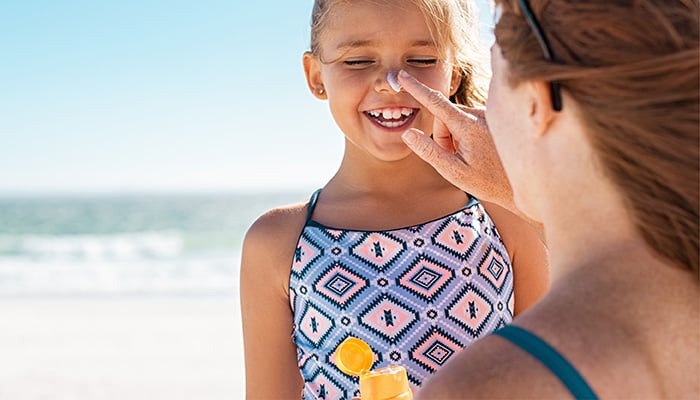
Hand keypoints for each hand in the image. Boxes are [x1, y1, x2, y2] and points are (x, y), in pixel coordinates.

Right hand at [398, 70, 516, 212]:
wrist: (523, 183)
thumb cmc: (488, 182)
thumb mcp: (454, 172)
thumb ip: (429, 151)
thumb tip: (408, 133)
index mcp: (468, 126)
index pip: (435, 102)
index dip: (416, 88)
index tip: (402, 76)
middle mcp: (480, 114)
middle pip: (444, 118)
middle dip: (443, 137)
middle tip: (456, 159)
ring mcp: (488, 115)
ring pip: (455, 120)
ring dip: (456, 138)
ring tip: (471, 158)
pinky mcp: (492, 118)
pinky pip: (468, 121)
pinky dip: (466, 135)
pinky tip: (481, 152)